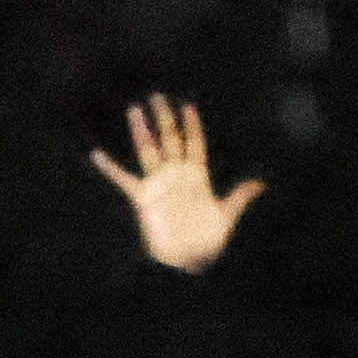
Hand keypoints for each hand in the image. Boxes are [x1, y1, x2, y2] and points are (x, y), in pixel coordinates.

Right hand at [87, 94, 262, 273]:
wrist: (187, 260)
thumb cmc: (208, 239)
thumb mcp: (226, 215)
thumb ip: (239, 197)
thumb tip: (260, 184)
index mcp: (197, 176)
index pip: (193, 143)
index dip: (192, 126)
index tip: (187, 106)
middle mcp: (176, 175)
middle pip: (169, 139)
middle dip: (164, 118)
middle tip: (157, 97)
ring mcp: (159, 185)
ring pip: (148, 151)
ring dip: (141, 131)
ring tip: (134, 111)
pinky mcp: (143, 198)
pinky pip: (123, 180)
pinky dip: (110, 168)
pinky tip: (97, 155)